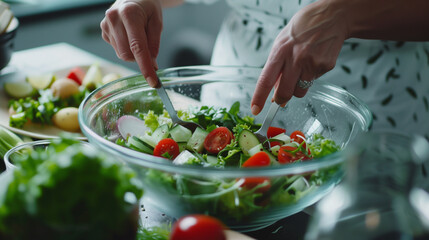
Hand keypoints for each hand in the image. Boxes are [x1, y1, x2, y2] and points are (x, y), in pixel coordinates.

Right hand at [100, 0, 162, 87]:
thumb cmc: (147, 8)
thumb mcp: (157, 22)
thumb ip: (154, 43)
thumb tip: (152, 65)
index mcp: (129, 14)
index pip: (138, 47)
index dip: (146, 67)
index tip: (153, 82)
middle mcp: (113, 19)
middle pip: (128, 54)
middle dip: (141, 58)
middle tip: (150, 49)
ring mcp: (105, 25)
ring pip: (122, 55)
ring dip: (133, 53)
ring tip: (138, 35)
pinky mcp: (103, 32)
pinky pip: (117, 50)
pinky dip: (126, 48)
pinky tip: (128, 35)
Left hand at [251, 0, 347, 114]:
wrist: (332, 17)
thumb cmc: (303, 28)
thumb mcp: (282, 42)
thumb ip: (277, 66)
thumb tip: (274, 90)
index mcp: (280, 51)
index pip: (265, 80)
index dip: (259, 97)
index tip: (255, 109)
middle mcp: (295, 58)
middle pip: (284, 92)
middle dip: (280, 99)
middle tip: (280, 99)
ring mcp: (311, 63)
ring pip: (299, 92)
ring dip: (297, 88)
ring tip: (300, 69)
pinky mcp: (325, 67)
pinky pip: (313, 83)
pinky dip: (310, 77)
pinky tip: (313, 61)